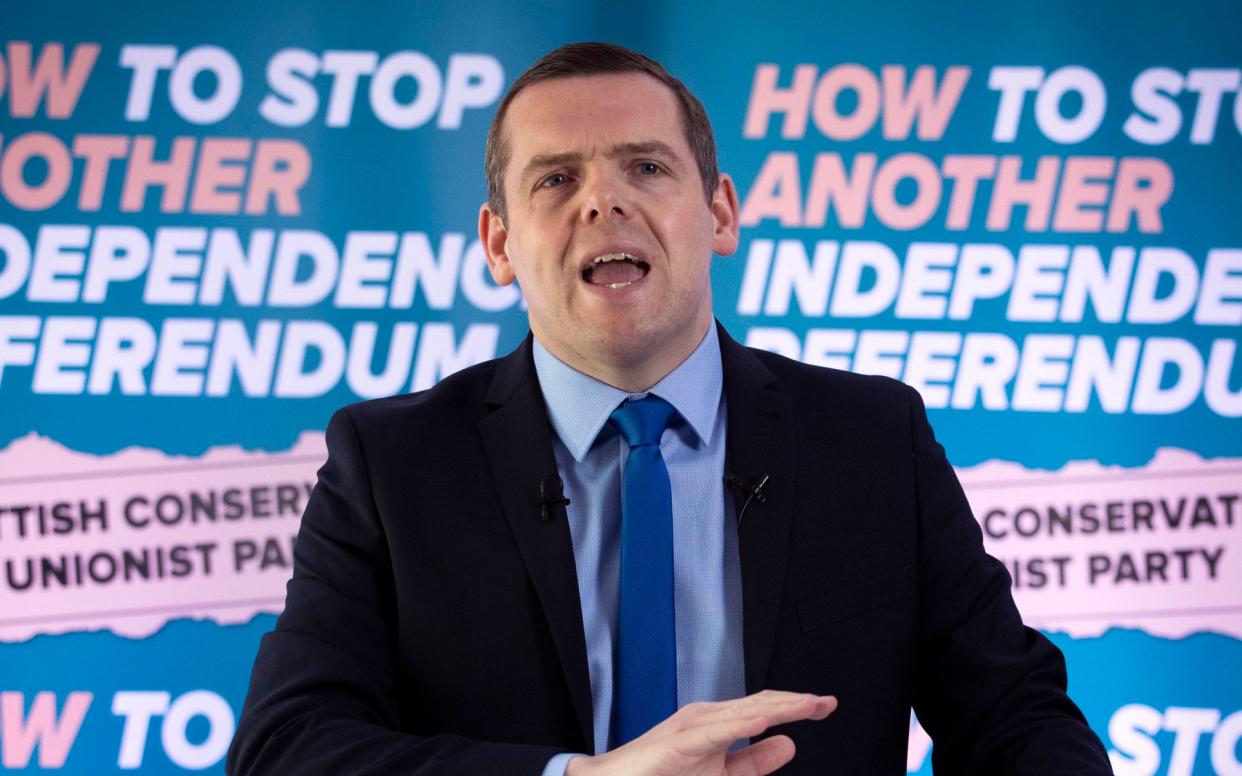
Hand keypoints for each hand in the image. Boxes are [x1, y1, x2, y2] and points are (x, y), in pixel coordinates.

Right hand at [565, 690, 836, 775]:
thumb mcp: (719, 775)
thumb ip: (753, 762)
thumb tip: (788, 744)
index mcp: (719, 725)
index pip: (766, 709)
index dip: (797, 706)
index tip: (826, 706)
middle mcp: (708, 718)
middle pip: (761, 704)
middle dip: (797, 702)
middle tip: (827, 703)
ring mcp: (692, 727)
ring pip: (745, 713)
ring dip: (779, 708)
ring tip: (808, 706)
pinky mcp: (679, 742)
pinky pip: (715, 731)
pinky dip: (742, 724)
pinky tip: (765, 721)